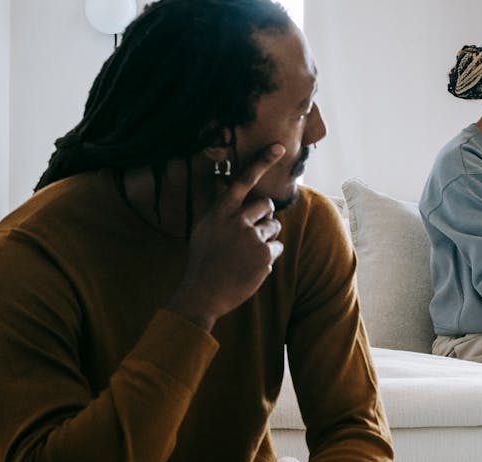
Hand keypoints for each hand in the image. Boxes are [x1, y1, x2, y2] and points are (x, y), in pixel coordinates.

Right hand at [167, 144, 286, 329]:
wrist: (203, 293)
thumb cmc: (203, 261)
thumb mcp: (204, 229)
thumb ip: (221, 211)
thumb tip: (227, 188)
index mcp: (220, 211)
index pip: (242, 180)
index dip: (261, 162)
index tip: (278, 147)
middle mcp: (236, 220)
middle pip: (266, 205)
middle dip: (265, 216)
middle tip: (252, 233)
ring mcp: (251, 237)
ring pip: (274, 227)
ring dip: (267, 238)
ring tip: (249, 254)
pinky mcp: (264, 255)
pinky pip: (277, 248)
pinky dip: (269, 257)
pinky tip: (253, 267)